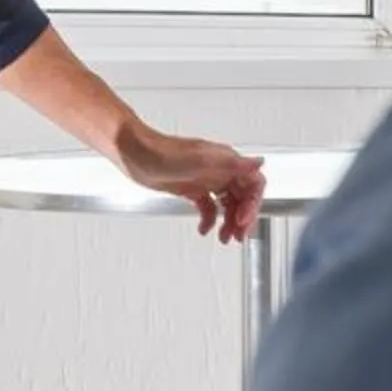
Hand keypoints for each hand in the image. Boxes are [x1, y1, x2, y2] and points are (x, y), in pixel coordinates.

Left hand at [117, 129, 265, 242]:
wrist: (133, 153)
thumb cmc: (161, 152)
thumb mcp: (199, 160)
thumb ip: (231, 163)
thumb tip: (258, 163)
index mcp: (225, 161)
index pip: (253, 183)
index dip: (253, 203)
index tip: (244, 220)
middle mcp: (218, 170)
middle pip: (242, 197)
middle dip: (243, 218)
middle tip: (239, 236)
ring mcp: (204, 179)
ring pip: (226, 204)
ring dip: (228, 222)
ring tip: (225, 238)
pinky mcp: (191, 189)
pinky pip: (208, 207)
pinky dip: (209, 220)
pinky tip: (204, 229)